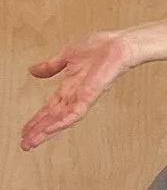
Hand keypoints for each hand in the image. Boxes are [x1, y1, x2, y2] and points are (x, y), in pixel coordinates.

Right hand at [21, 31, 137, 147]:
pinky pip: (75, 113)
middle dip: (38, 131)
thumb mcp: (67, 56)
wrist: (119, 44)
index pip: (50, 108)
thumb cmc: (101, 47)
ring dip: (45, 132)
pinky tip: (50, 130)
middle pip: (53, 118)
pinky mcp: (91, 96)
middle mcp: (76, 96)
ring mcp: (83, 98)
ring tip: (31, 143)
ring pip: (62, 120)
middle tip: (25, 144)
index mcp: (70, 87)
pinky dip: (62, 122)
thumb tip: (33, 71)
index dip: (37, 119)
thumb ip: (51, 66)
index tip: (25, 130)